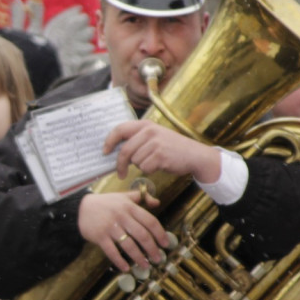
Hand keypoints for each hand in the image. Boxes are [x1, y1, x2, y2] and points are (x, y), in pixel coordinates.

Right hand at [77, 189, 166, 271]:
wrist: (80, 208)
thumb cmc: (105, 203)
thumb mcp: (123, 196)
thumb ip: (141, 197)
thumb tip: (156, 203)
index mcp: (129, 207)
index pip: (150, 221)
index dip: (160, 234)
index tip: (165, 244)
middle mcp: (121, 217)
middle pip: (142, 235)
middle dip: (152, 249)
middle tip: (158, 258)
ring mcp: (110, 227)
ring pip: (129, 245)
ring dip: (139, 257)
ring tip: (145, 265)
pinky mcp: (99, 237)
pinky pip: (112, 251)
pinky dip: (119, 261)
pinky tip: (126, 268)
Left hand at [104, 121, 220, 183]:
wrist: (194, 155)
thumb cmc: (170, 148)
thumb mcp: (154, 137)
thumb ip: (137, 140)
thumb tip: (114, 152)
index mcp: (145, 125)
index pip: (120, 129)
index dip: (109, 141)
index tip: (105, 152)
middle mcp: (149, 131)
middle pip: (125, 150)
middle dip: (120, 165)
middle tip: (120, 174)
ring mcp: (155, 142)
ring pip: (135, 161)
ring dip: (141, 166)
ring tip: (154, 162)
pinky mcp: (161, 155)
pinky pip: (145, 168)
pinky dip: (150, 171)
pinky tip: (160, 165)